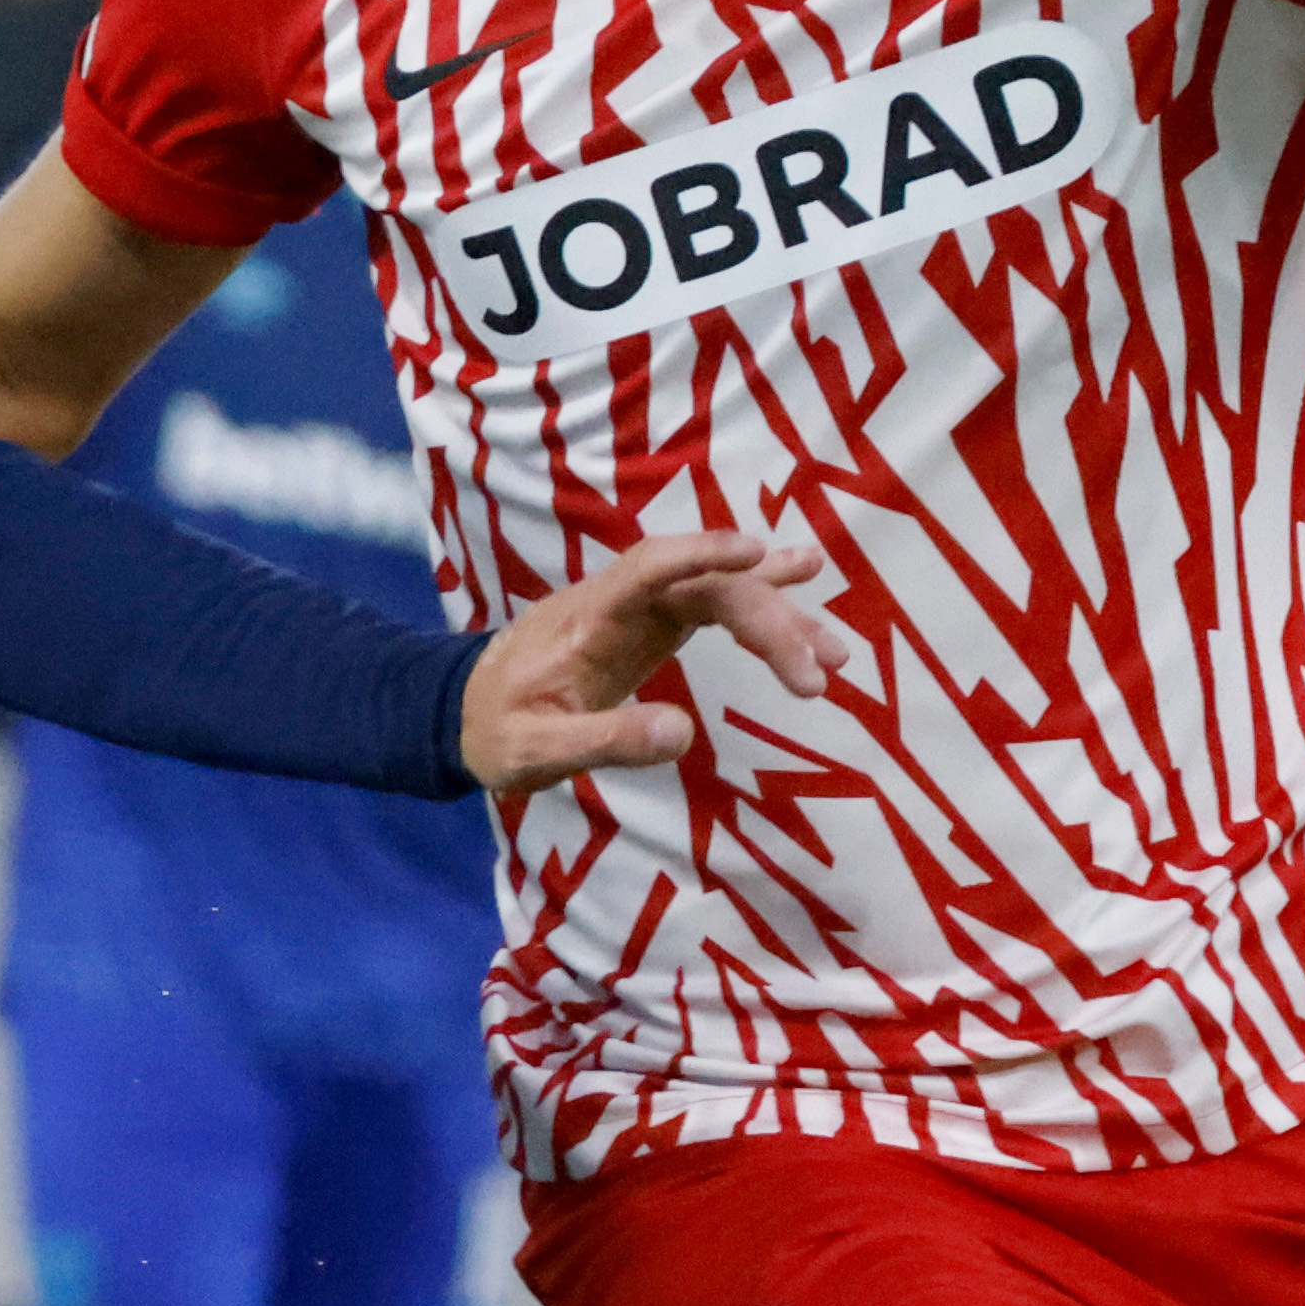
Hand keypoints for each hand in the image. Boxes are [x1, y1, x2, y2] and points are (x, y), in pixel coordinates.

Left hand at [462, 518, 850, 803]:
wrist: (466, 710)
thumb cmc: (496, 730)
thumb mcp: (535, 751)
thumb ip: (604, 740)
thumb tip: (682, 735)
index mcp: (589, 618)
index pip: (647, 569)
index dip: (701, 554)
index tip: (756, 554)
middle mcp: (621, 601)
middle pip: (706, 586)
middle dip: (768, 620)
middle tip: (821, 674)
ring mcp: (641, 608)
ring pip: (720, 592)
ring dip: (780, 616)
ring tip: (838, 653)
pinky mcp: (654, 624)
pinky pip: (715, 603)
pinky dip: (761, 603)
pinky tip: (808, 583)